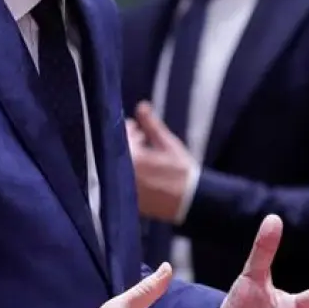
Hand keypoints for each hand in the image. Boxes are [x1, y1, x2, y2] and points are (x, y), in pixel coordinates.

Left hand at [127, 101, 195, 221]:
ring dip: (128, 157)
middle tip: (142, 139)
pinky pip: (121, 181)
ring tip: (145, 155)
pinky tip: (143, 171)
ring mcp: (124, 189)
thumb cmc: (182, 172)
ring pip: (118, 166)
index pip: (120, 137)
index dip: (127, 129)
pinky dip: (128, 173)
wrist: (191, 201)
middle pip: (117, 152)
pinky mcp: (127, 199)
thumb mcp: (168, 144)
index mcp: (133, 158)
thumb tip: (142, 106)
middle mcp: (123, 174)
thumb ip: (151, 125)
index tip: (136, 127)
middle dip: (128, 143)